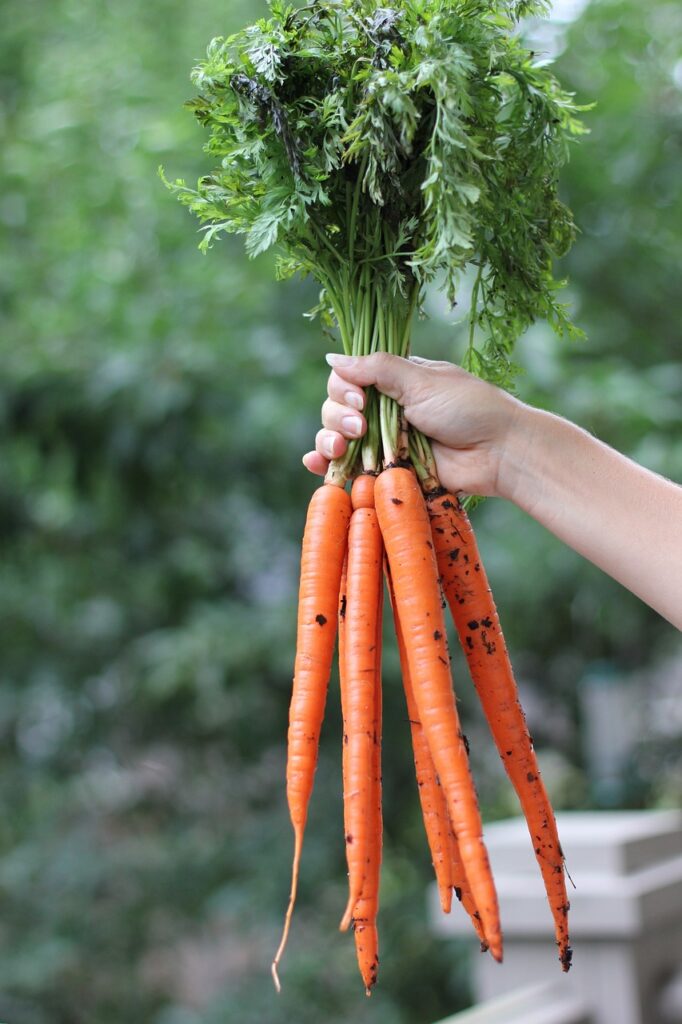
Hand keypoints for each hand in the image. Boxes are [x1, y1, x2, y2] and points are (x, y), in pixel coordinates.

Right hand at [303, 352, 529, 497]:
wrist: (499, 453)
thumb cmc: (469, 409)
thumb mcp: (421, 380)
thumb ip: (376, 369)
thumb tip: (332, 357)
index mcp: (394, 381)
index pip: (347, 379)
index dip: (344, 389)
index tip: (360, 400)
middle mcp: (385, 410)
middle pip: (336, 409)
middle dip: (338, 417)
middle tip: (362, 426)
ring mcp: (386, 442)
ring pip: (337, 437)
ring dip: (329, 439)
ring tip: (342, 447)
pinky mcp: (389, 472)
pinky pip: (349, 469)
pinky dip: (326, 465)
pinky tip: (316, 463)